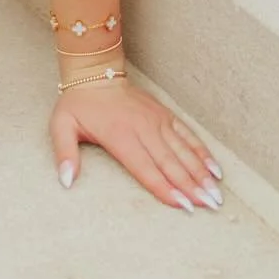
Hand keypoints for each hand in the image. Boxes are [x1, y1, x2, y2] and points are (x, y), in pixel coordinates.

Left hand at [50, 80, 223, 210]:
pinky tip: (215, 169)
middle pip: (171, 163)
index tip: (183, 205)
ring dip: (201, 173)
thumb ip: (64, 154)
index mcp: (120, 136)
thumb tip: (66, 182)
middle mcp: (143, 129)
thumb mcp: (61, 126)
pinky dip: (202, 152)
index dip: (165, 188)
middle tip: (210, 205)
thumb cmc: (78, 104)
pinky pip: (187, 135)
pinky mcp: (165, 115)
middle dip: (192, 186)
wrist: (96, 72)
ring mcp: (157, 121)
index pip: (146, 168)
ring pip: (183, 151)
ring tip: (216, 193)